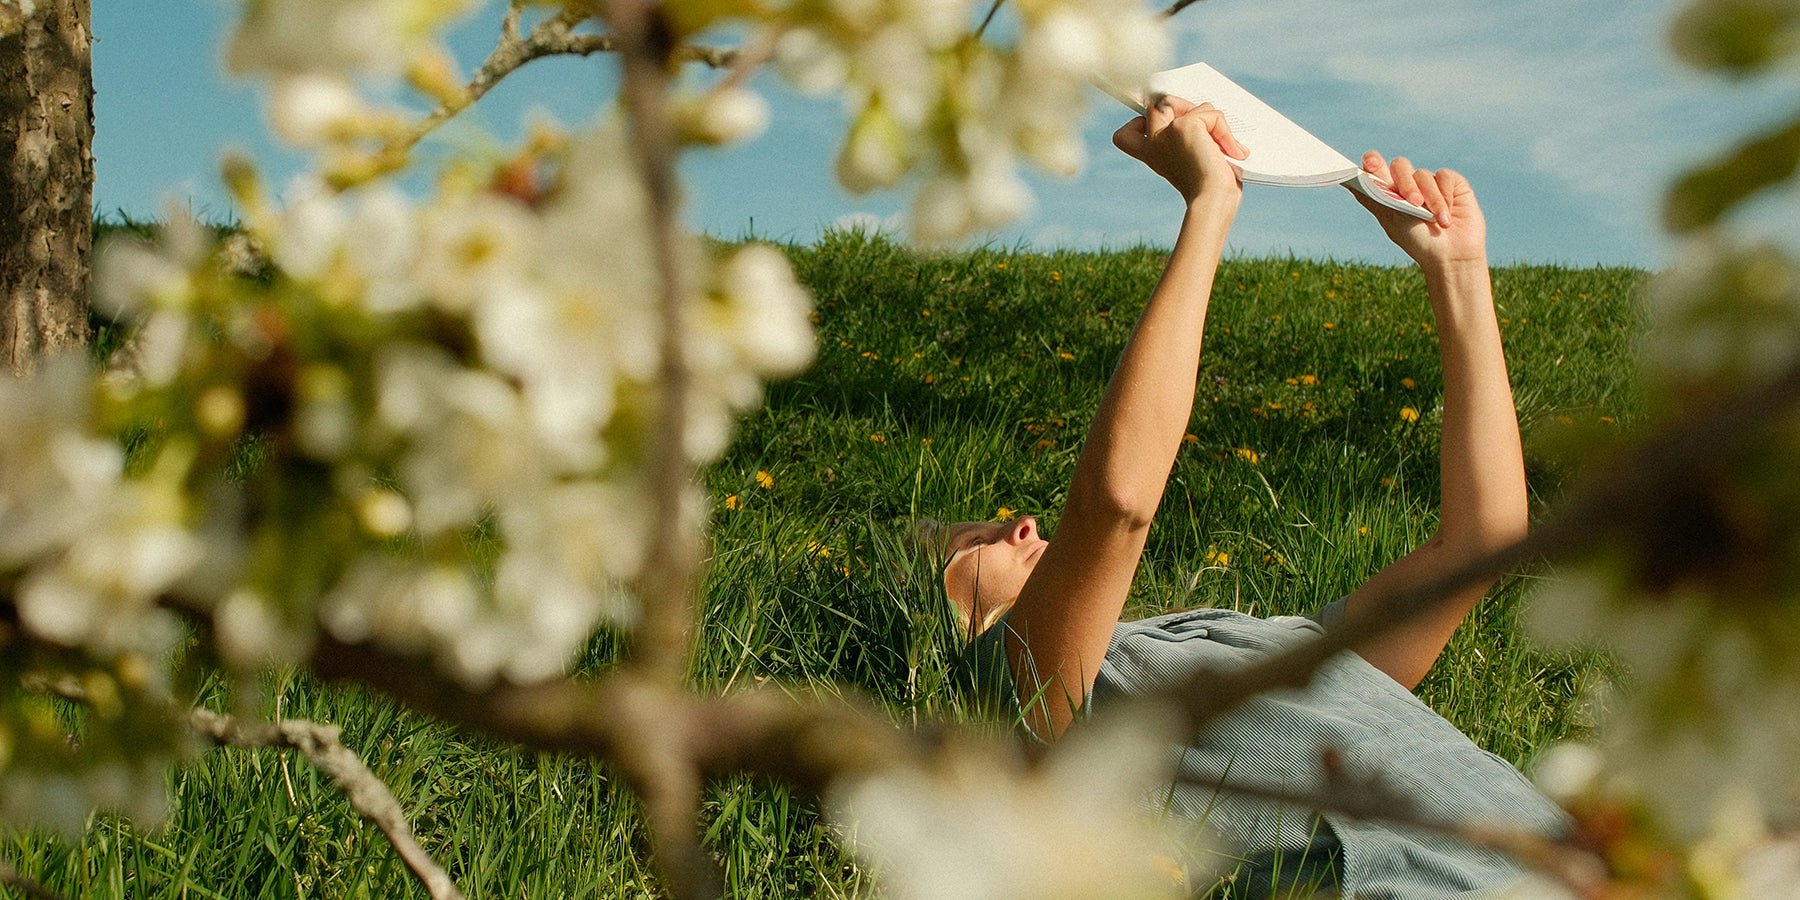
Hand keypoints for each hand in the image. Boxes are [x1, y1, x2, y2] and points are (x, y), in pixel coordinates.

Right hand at [1112, 96, 1247, 210]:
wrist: (1213, 199)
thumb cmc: (1211, 188)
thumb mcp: (1196, 161)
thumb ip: (1193, 139)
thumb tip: (1207, 113)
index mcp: (1153, 156)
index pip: (1125, 136)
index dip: (1140, 124)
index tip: (1174, 136)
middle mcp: (1154, 144)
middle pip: (1158, 107)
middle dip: (1185, 108)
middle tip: (1206, 129)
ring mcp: (1166, 133)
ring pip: (1193, 107)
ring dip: (1214, 124)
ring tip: (1222, 148)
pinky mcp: (1184, 126)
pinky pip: (1212, 115)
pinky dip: (1226, 132)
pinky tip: (1232, 151)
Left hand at [1353, 151, 1486, 270]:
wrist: (1450, 256)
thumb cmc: (1418, 241)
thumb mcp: (1393, 220)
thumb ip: (1377, 197)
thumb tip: (1349, 182)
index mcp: (1389, 192)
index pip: (1376, 168)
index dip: (1371, 162)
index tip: (1369, 162)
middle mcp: (1408, 183)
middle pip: (1400, 166)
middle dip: (1405, 183)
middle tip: (1414, 203)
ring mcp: (1429, 182)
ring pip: (1423, 174)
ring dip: (1430, 198)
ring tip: (1435, 220)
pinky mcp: (1452, 183)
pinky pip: (1444, 176)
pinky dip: (1444, 196)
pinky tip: (1446, 215)